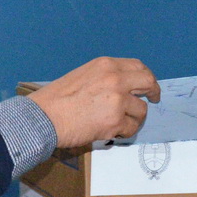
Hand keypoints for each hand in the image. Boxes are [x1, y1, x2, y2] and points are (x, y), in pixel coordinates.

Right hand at [28, 57, 158, 147]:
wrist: (43, 117)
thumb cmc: (57, 98)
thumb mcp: (84, 75)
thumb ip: (106, 77)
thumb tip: (126, 88)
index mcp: (106, 65)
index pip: (138, 67)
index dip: (146, 77)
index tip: (149, 86)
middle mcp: (116, 79)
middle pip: (148, 83)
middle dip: (153, 92)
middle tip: (153, 100)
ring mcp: (118, 101)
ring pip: (141, 110)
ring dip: (133, 118)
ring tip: (117, 122)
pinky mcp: (116, 122)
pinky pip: (132, 128)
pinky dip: (124, 132)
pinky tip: (111, 131)